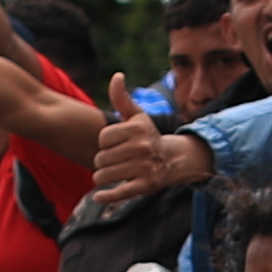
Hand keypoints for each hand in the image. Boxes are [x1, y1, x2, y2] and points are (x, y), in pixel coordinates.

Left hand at [91, 104, 215, 205]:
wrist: (173, 160)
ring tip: (111, 173)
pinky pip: (119, 193)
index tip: (115, 144)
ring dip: (103, 177)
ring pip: (104, 175)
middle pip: (101, 158)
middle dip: (103, 161)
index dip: (106, 142)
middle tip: (115, 160)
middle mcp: (141, 148)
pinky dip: (106, 196)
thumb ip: (122, 98)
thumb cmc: (147, 136)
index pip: (103, 138)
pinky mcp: (145, 186)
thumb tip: (117, 75)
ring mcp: (144, 168)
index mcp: (137, 129)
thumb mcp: (136, 116)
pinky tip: (98, 196)